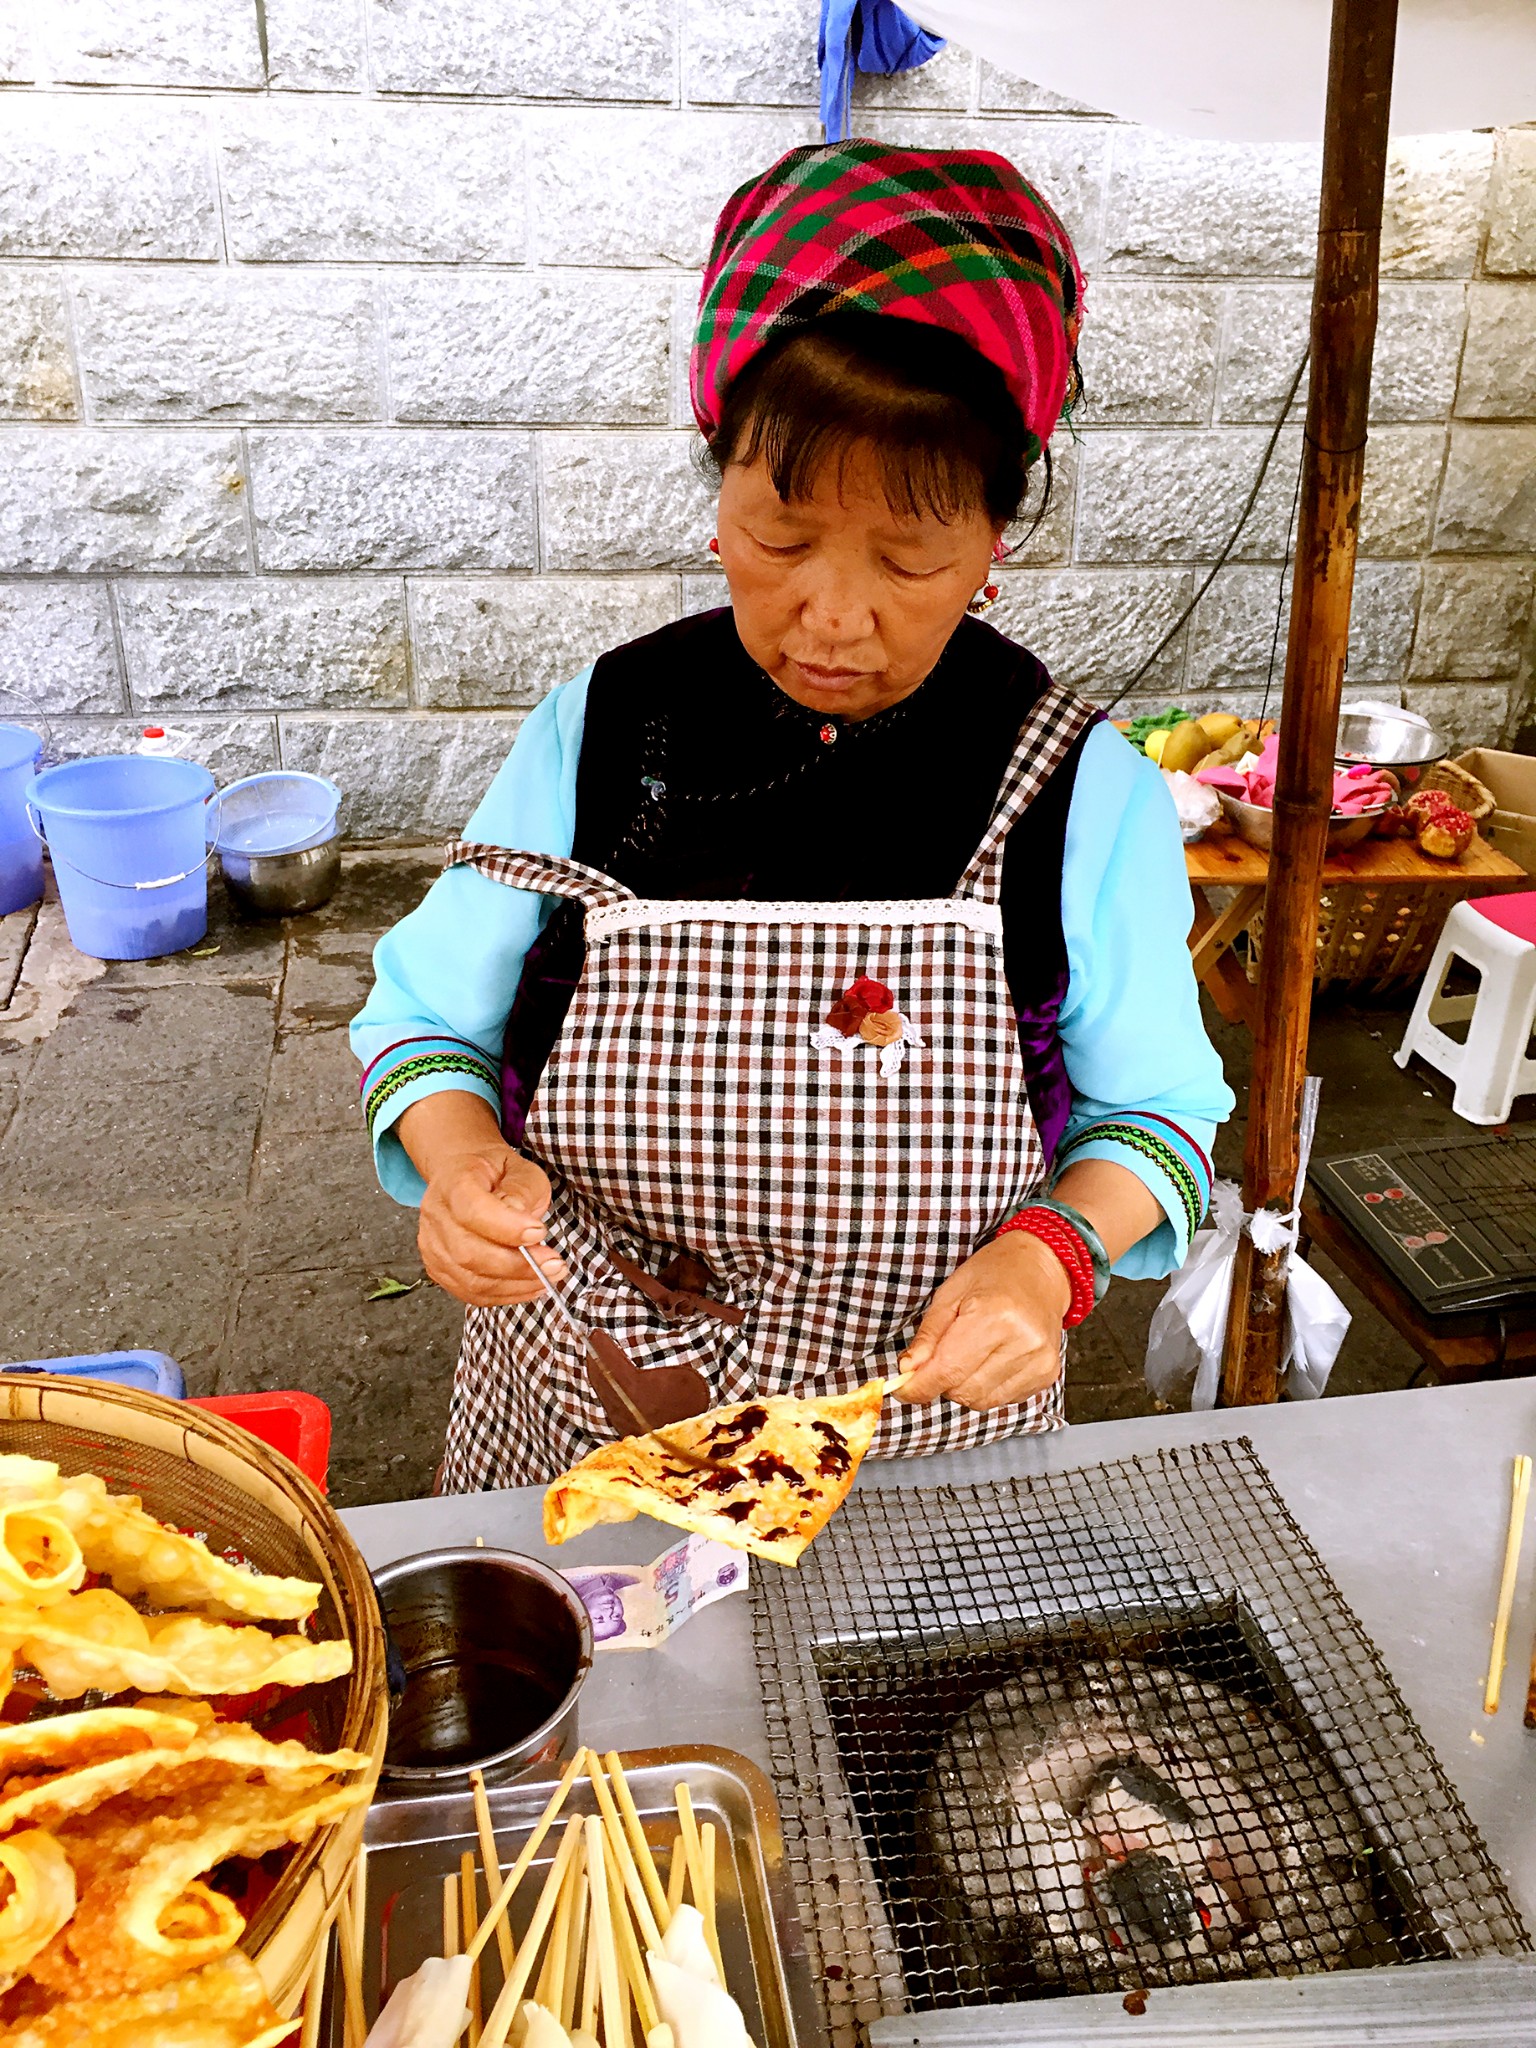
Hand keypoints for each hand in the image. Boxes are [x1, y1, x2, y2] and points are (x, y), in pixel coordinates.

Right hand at [417, 1144, 566, 1307]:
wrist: (465, 1174)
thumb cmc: (495, 1173)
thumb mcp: (520, 1169)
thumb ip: (522, 1193)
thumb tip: (524, 1226)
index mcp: (453, 1183)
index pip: (472, 1211)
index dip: (507, 1228)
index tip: (539, 1233)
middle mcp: (436, 1216)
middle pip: (468, 1253)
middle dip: (517, 1266)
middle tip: (554, 1264)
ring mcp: (432, 1246)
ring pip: (470, 1280)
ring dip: (515, 1285)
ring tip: (548, 1277)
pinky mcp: (439, 1269)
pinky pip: (471, 1293)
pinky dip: (504, 1295)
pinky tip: (529, 1286)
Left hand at [895, 1232, 1070, 1411]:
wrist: (1042, 1269)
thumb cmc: (994, 1274)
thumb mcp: (950, 1294)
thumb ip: (928, 1336)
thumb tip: (908, 1370)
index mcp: (994, 1316)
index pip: (948, 1370)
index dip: (920, 1386)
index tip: (903, 1389)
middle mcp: (1021, 1343)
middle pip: (964, 1391)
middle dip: (942, 1381)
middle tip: (943, 1355)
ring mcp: (1038, 1361)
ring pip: (981, 1401)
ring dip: (964, 1385)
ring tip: (970, 1353)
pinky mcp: (1047, 1374)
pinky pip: (1002, 1400)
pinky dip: (987, 1387)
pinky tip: (992, 1359)